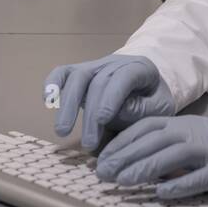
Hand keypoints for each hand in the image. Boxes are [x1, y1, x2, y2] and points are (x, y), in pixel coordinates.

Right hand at [44, 54, 177, 151]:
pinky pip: (63, 72)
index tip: (102, 119)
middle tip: (87, 143)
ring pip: (77, 77)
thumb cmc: (154, 99)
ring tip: (62, 131)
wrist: (147, 84)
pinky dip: (52, 83)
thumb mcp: (160, 107)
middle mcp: (114, 63)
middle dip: (90, 114)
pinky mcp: (79, 72)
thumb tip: (117, 113)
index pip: (123, 78)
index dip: (111, 97)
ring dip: (67, 104)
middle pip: (98, 82)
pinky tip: (47, 101)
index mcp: (140, 68)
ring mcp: (95, 66)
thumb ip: (143, 110)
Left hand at [95, 115, 207, 200]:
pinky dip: (177, 185)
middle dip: (124, 156)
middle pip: (152, 141)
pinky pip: (197, 177)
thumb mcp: (197, 140)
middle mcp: (193, 133)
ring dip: (143, 168)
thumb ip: (170, 146)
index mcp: (184, 124)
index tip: (101, 158)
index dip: (121, 142)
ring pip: (170, 156)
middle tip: (102, 174)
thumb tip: (135, 161)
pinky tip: (160, 194)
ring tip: (121, 182)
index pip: (144, 128)